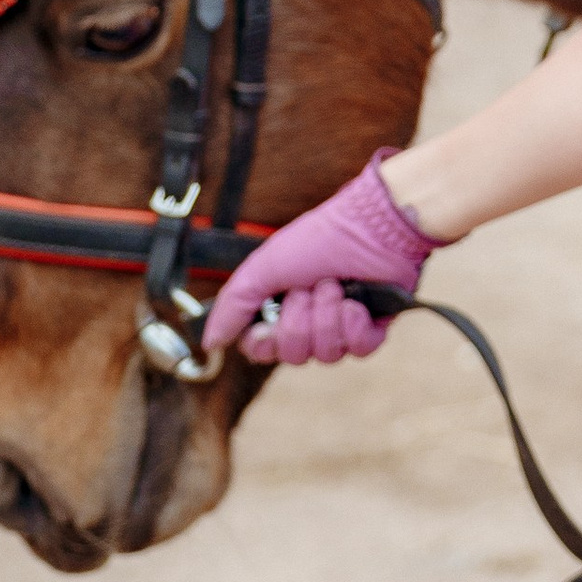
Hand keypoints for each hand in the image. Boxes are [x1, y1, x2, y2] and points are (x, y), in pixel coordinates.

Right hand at [202, 154, 436, 365]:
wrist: (367, 226)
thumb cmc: (314, 240)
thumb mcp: (261, 269)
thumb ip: (232, 307)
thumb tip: (209, 344)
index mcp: (280, 308)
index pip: (262, 351)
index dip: (264, 344)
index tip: (267, 323)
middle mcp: (309, 322)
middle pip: (292, 356)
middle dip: (298, 322)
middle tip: (306, 289)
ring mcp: (341, 327)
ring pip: (325, 354)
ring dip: (326, 317)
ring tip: (334, 286)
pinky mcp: (372, 328)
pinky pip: (358, 350)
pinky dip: (353, 326)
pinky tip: (355, 303)